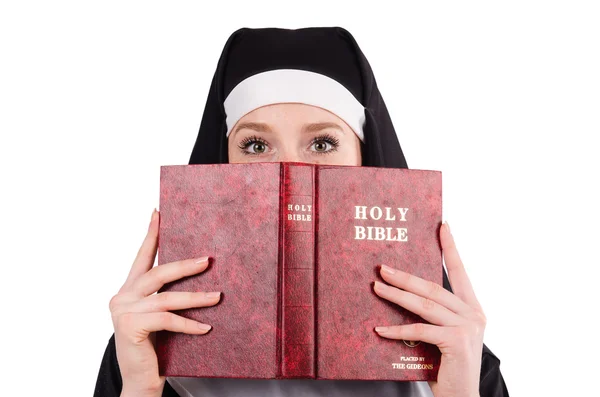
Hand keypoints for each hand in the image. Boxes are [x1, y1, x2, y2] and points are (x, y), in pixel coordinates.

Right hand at [109, 209, 220, 396]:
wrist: (139, 380)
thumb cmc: (154, 346)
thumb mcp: (158, 316)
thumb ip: (165, 296)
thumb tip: (197, 270)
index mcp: (128, 290)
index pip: (141, 256)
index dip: (151, 234)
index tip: (158, 213)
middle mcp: (122, 296)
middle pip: (157, 273)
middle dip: (184, 266)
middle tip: (207, 260)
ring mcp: (124, 312)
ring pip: (167, 297)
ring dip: (196, 297)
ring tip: (218, 297)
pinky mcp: (131, 327)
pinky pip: (168, 320)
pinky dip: (189, 324)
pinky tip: (205, 328)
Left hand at [373, 222, 484, 396]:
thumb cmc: (448, 366)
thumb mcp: (442, 336)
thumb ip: (432, 316)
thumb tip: (400, 293)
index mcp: (472, 308)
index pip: (460, 272)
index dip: (451, 248)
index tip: (443, 227)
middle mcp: (474, 314)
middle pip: (433, 287)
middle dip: (405, 276)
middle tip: (382, 267)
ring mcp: (467, 327)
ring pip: (425, 304)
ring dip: (396, 295)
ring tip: (376, 287)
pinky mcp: (457, 341)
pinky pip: (419, 330)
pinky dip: (397, 330)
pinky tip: (379, 330)